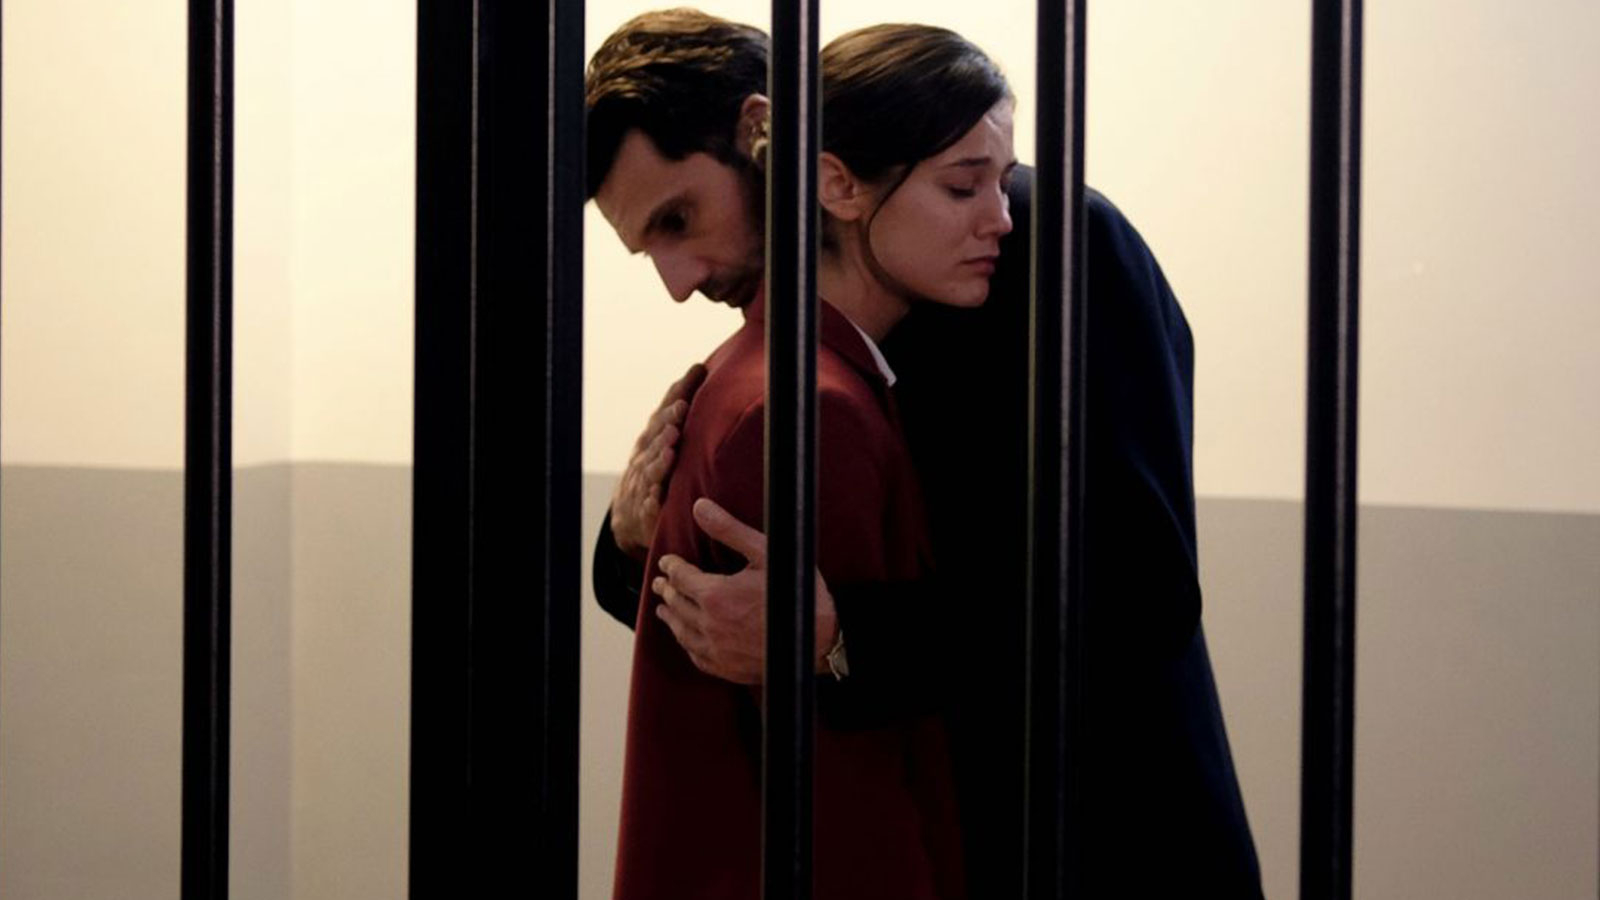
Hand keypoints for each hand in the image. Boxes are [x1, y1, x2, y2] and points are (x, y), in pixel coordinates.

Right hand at [610, 363, 706, 559]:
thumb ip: (680, 408)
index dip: (678, 393)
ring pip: (651, 469)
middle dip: (667, 422)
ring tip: (670, 451)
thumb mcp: (664, 437)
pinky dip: (650, 501)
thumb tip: (699, 368)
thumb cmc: (654, 467)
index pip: (665, 410)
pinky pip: (646, 507)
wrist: (629, 513)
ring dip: (659, 460)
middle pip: (656, 437)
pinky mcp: (644, 512)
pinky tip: (655, 497)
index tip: (694, 374)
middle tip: (681, 408)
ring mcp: (643, 483)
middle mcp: (645, 456)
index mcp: (653, 438)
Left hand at [652, 498, 837, 684]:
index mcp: (715, 595)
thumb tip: (700, 506)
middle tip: (660, 583)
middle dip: (667, 590)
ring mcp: (717, 649)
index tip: (666, 562)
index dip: (671, 567)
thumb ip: (729, 529)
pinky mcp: (727, 668)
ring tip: (663, 609)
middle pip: (677, 603)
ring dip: (670, 617)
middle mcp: (709, 624)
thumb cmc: (795, 593)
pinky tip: (686, 639)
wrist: (818, 640)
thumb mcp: (765, 553)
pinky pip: (696, 656)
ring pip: (681, 631)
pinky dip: (686, 644)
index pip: (681, 577)